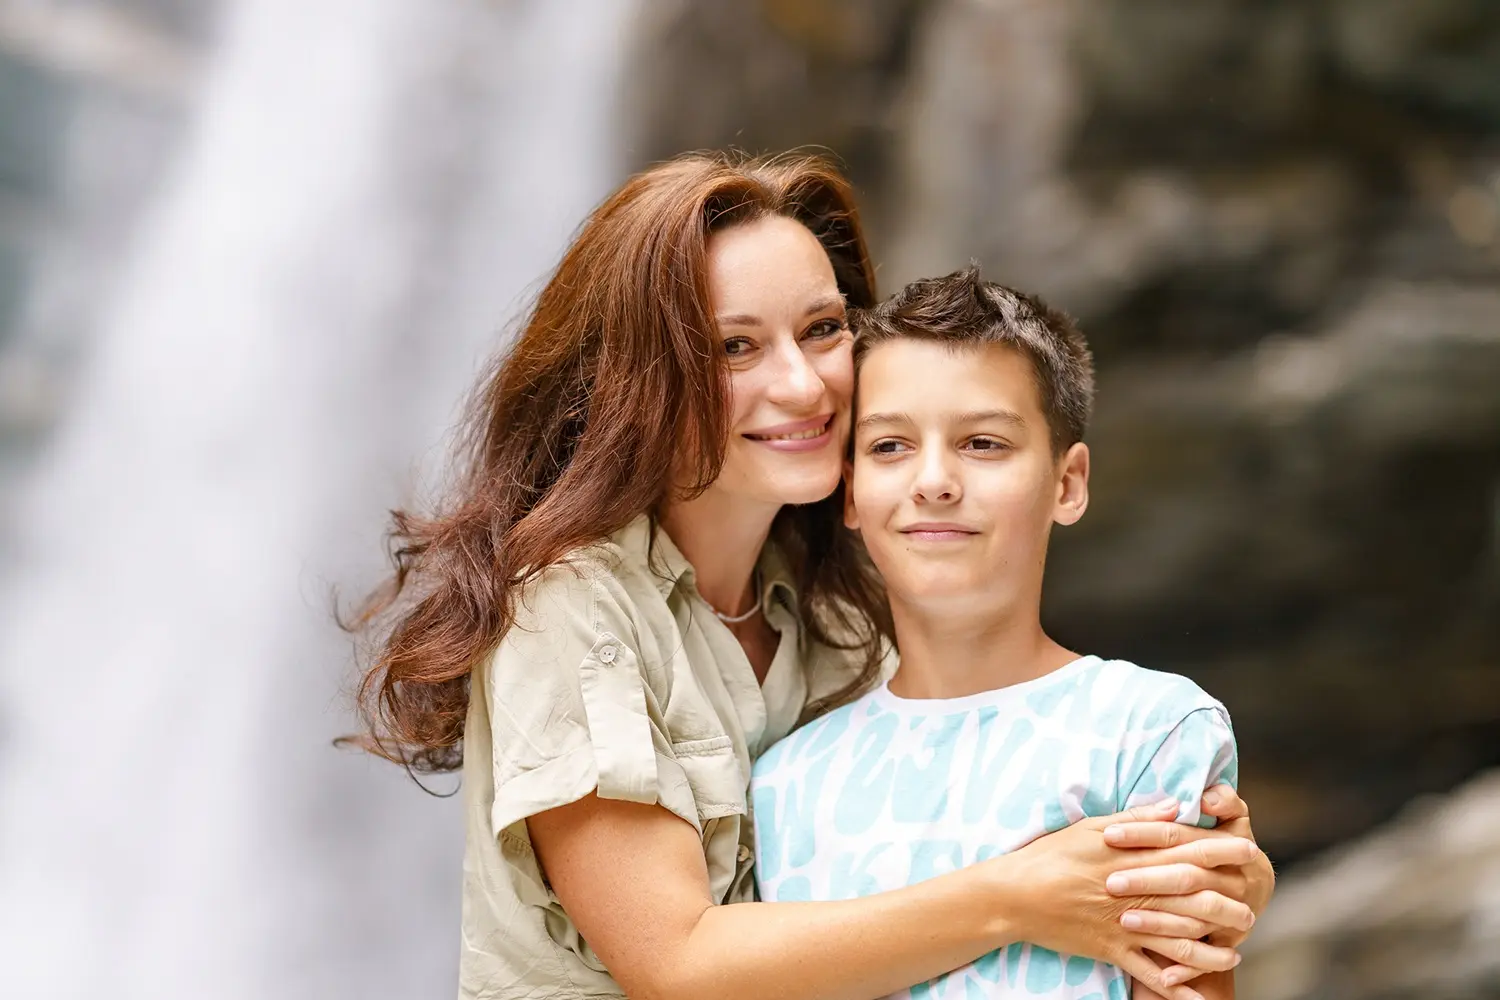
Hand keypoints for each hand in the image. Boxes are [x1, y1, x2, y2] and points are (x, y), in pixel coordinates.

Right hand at [999, 798, 1251, 999]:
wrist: (1016, 894)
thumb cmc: (1051, 855)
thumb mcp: (1090, 827)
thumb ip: (1137, 819)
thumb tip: (1176, 806)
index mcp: (1132, 857)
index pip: (1187, 852)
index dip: (1221, 851)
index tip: (1249, 849)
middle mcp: (1134, 892)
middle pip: (1193, 899)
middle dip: (1228, 903)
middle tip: (1252, 908)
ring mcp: (1124, 924)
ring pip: (1179, 940)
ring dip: (1211, 947)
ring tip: (1235, 949)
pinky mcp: (1111, 949)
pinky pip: (1149, 972)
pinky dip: (1175, 987)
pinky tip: (1198, 995)